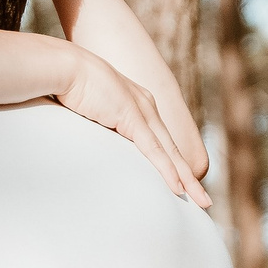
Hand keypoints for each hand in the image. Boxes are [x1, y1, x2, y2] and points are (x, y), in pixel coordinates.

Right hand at [53, 44, 210, 205]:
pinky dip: (167, 171)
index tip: (183, 185)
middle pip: (172, 149)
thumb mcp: (89, 110)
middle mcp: (146, 106)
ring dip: (187, 180)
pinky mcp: (132, 117)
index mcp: (137, 103)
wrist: (62, 66)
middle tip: (205, 202)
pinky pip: (153, 150)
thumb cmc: (68, 85)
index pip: (160, 141)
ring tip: (202, 202)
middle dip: (189, 177)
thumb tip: (94, 140)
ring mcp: (141, 111)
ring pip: (169, 153)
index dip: (173, 164)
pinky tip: (178, 188)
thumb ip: (99, 124)